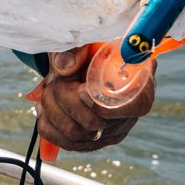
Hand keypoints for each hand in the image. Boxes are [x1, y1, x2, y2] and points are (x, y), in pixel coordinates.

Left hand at [31, 45, 154, 151]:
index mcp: (138, 87)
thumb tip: (65, 67)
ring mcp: (108, 133)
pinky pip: (63, 142)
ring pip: (75, 134)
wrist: (78, 66)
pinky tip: (46, 105)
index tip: (81, 88)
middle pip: (93, 122)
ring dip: (52, 108)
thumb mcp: (82, 41)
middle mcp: (127, 116)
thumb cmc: (88, 53)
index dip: (105, 101)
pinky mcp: (89, 143)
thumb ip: (75, 49)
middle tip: (56, 79)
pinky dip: (46, 122)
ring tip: (49, 89)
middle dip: (64, 97)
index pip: (137, 106)